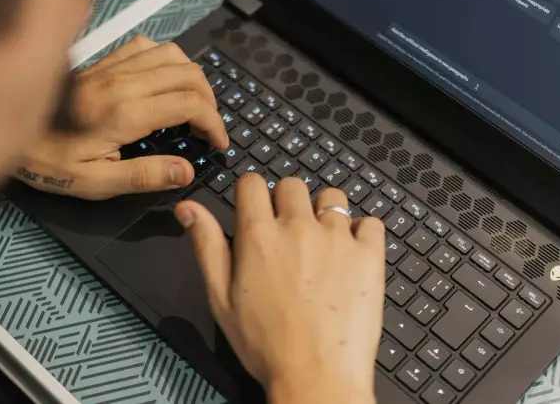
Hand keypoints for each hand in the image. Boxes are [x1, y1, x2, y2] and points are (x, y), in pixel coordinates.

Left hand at [15, 36, 228, 199]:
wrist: (8, 130)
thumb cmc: (48, 162)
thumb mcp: (94, 183)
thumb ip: (143, 176)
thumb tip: (185, 171)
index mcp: (125, 113)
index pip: (190, 104)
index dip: (214, 123)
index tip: (217, 143)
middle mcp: (123, 82)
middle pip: (189, 74)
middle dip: (210, 100)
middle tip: (207, 128)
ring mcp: (113, 67)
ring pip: (172, 54)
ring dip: (193, 77)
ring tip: (192, 104)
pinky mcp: (103, 61)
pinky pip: (147, 45)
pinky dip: (166, 59)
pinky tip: (163, 79)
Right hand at [176, 175, 384, 403]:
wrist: (316, 376)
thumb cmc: (267, 345)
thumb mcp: (221, 298)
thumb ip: (206, 246)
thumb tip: (188, 209)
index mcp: (259, 236)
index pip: (252, 183)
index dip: (251, 194)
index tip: (256, 209)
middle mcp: (298, 228)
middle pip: (292, 185)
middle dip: (287, 203)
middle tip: (288, 235)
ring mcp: (337, 238)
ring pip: (332, 197)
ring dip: (324, 214)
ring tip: (322, 245)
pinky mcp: (368, 255)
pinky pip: (370, 222)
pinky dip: (362, 233)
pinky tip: (350, 256)